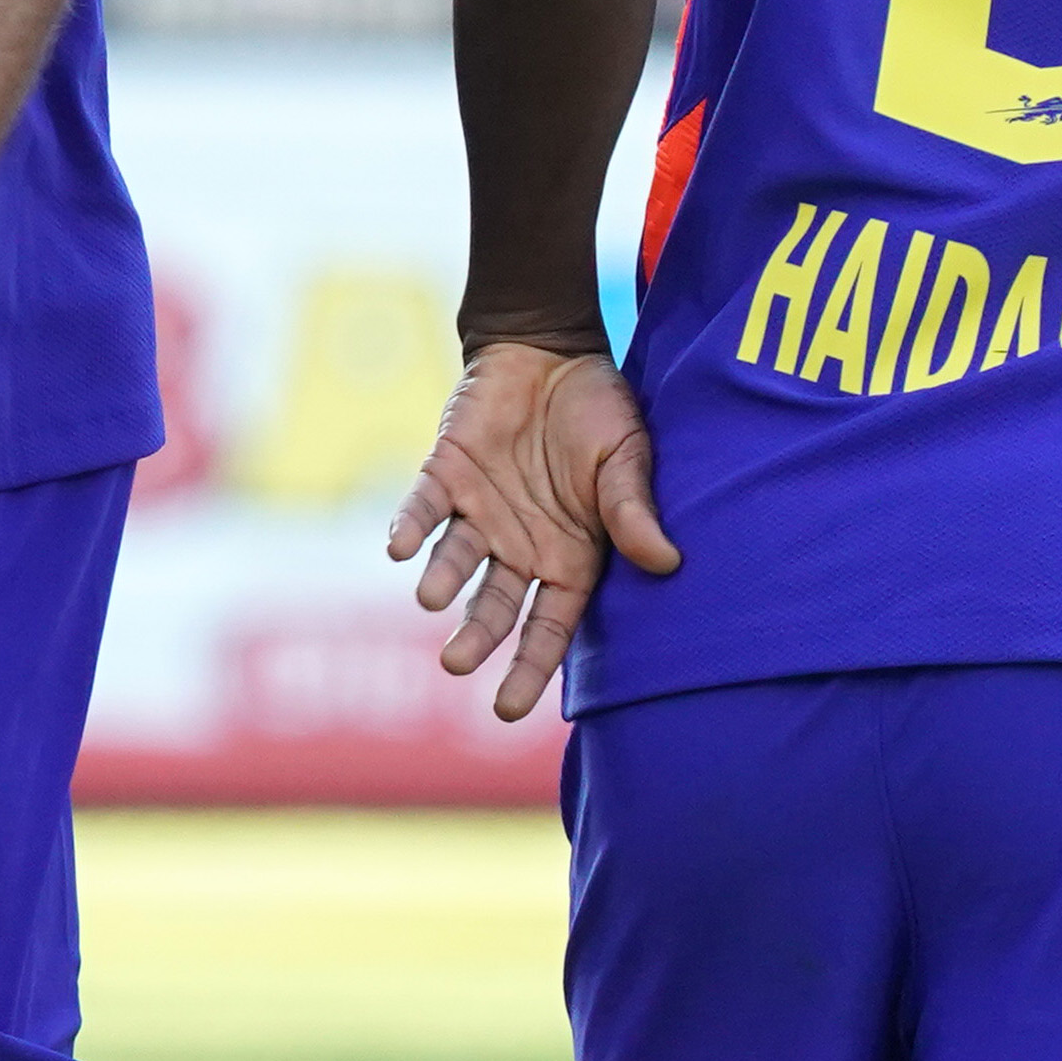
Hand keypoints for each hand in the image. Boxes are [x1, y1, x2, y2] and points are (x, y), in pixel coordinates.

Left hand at [386, 338, 679, 725]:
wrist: (553, 350)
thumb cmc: (600, 412)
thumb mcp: (628, 457)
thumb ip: (633, 510)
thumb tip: (664, 561)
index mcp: (569, 557)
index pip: (548, 627)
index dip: (530, 668)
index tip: (507, 710)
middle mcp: (519, 546)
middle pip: (494, 606)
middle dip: (476, 638)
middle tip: (457, 665)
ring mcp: (480, 511)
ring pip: (455, 560)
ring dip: (442, 580)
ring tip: (432, 598)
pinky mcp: (447, 471)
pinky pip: (424, 504)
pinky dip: (410, 524)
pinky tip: (397, 546)